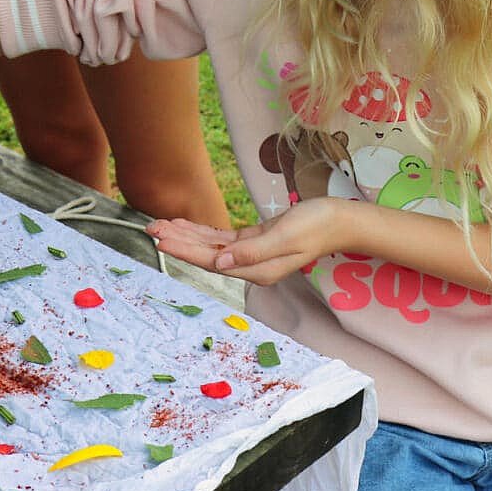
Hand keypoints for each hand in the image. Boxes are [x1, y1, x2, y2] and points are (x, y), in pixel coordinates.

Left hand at [148, 199, 350, 284]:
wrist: (340, 220)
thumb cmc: (317, 226)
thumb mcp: (286, 237)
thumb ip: (253, 252)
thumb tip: (220, 262)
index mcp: (257, 270)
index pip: (212, 261)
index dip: (185, 251)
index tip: (163, 241)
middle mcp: (250, 266)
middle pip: (206, 254)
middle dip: (178, 242)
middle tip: (151, 229)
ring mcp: (251, 254)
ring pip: (211, 246)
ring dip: (185, 235)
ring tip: (160, 226)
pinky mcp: (254, 241)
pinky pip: (222, 238)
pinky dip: (202, 231)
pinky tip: (185, 225)